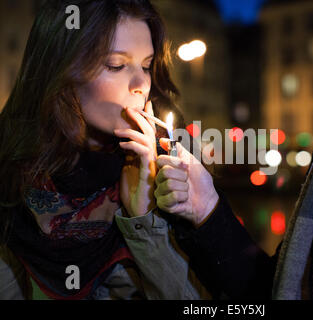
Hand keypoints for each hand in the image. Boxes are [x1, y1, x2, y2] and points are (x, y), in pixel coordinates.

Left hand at [114, 100, 157, 216]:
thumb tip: (124, 142)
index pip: (151, 132)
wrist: (138, 209)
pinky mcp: (148, 170)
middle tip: (128, 109)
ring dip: (131, 131)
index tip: (146, 104)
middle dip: (141, 118)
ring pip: (147, 139)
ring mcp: (153, 163)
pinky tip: (121, 145)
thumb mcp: (128, 167)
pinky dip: (132, 145)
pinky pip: (143, 152)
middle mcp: (155, 156)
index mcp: (150, 154)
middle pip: (151, 131)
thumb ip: (130, 154)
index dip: (150, 117)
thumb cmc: (133, 189)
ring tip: (116, 131)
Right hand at [155, 138, 218, 226]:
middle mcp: (159, 180)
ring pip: (169, 184)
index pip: (160, 160)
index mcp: (165, 168)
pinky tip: (184, 199)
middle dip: (182, 175)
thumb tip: (162, 139)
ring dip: (184, 187)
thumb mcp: (191, 160)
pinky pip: (172, 196)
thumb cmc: (200, 181)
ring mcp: (160, 192)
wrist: (208, 198)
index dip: (176, 162)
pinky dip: (183, 196)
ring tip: (186, 190)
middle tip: (187, 180)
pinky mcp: (163, 204)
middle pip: (165, 172)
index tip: (186, 166)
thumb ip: (178, 149)